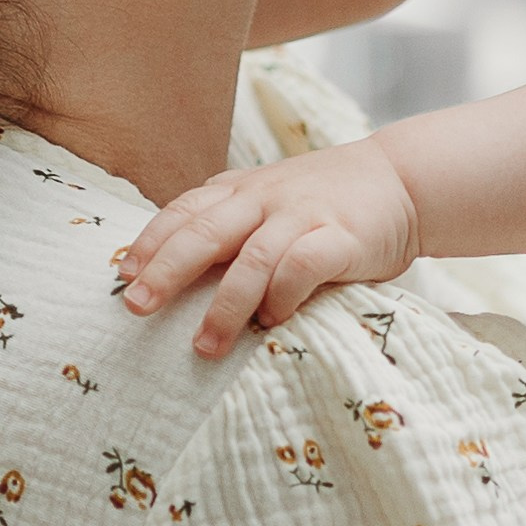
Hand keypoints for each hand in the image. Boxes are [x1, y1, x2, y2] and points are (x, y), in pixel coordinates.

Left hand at [115, 135, 421, 355]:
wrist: (402, 179)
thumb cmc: (327, 202)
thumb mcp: (271, 199)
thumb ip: (232, 225)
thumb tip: (174, 274)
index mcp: (242, 189)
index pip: (185, 210)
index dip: (151, 241)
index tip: (122, 275)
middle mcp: (265, 198)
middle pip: (205, 231)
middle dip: (167, 270)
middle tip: (138, 307)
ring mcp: (303, 215)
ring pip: (252, 258)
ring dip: (225, 306)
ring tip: (205, 346)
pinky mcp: (340, 237)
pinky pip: (303, 267)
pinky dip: (282, 296)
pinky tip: (271, 323)